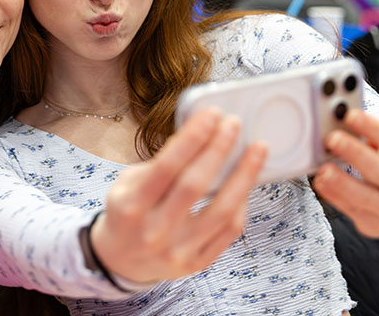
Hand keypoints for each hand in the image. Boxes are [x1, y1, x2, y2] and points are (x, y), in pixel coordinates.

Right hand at [89, 107, 267, 283]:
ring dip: (244, 175)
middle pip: (195, 185)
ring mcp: (177, 251)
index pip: (167, 166)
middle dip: (218, 149)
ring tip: (258, 149)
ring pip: (221, 210)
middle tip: (233, 124)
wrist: (120, 261)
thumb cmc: (128, 211)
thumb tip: (201, 134)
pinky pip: (229, 231)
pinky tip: (247, 180)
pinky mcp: (197, 263)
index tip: (211, 115)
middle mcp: (154, 231)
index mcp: (131, 206)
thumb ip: (160, 164)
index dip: (192, 137)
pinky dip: (242, 202)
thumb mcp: (127, 183)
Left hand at [312, 108, 378, 237]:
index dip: (374, 128)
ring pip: (366, 196)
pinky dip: (334, 196)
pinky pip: (351, 210)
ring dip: (342, 181)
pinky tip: (321, 182)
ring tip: (323, 169)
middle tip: (332, 139)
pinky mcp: (375, 226)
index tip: (351, 115)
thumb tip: (341, 120)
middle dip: (355, 153)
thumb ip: (371, 138)